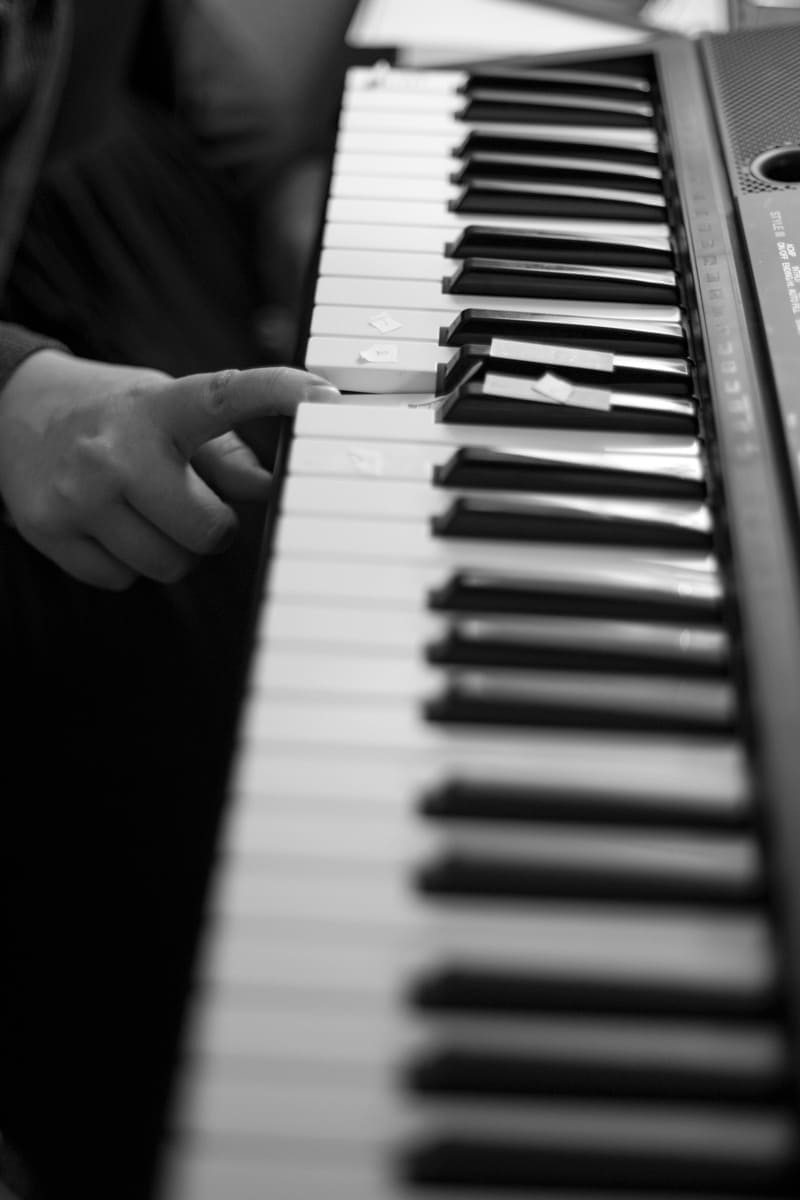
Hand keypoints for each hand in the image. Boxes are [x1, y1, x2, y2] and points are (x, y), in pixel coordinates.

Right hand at [0, 351, 339, 588]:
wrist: (11, 410)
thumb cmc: (114, 416)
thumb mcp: (167, 411)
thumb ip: (225, 451)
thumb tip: (269, 488)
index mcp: (158, 408)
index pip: (226, 396)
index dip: (279, 393)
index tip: (324, 394)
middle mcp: (117, 450)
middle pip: (209, 532)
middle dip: (212, 528)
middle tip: (191, 503)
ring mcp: (79, 493)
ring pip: (170, 566)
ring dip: (172, 551)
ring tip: (146, 512)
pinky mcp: (49, 530)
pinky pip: (123, 580)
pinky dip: (127, 563)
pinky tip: (110, 526)